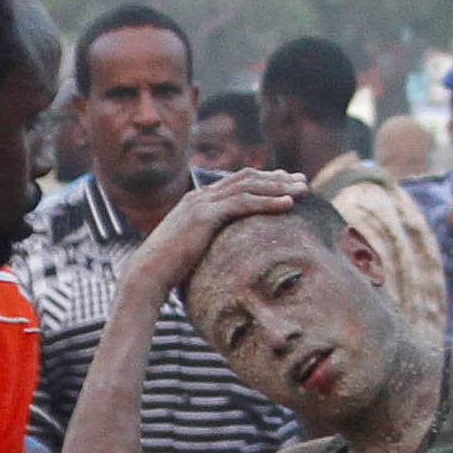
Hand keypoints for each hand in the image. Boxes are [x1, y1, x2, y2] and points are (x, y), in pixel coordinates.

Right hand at [129, 169, 308, 294]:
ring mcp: (202, 203)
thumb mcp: (193, 251)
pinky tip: (288, 206)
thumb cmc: (169, 271)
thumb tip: (226, 256)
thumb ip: (209, 244)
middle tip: (303, 181)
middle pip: (247, 178)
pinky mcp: (205, 216)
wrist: (148, 274)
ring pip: (249, 187)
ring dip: (279, 188)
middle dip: (277, 178)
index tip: (287, 186)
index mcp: (198, 201)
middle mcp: (201, 196)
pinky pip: (243, 204)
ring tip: (303, 190)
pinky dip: (268, 202)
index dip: (264, 182)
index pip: (237, 183)